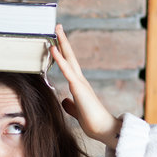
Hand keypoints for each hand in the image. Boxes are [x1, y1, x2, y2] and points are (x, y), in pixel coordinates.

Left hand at [50, 24, 121, 148]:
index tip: (56, 41)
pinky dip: (59, 58)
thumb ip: (70, 105)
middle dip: (63, 40)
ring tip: (56, 30)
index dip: (62, 53)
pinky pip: (67, 69)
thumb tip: (64, 100)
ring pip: (69, 58)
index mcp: (79, 85)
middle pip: (70, 56)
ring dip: (62, 43)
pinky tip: (53, 48)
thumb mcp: (77, 112)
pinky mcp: (78, 87)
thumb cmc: (93, 122)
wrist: (104, 129)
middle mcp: (80, 80)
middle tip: (57, 26)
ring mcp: (80, 82)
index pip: (69, 65)